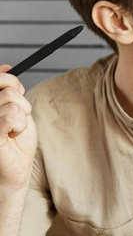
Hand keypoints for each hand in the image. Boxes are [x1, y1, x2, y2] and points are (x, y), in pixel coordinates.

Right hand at [0, 64, 37, 190]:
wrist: (15, 168)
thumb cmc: (15, 141)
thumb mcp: (16, 109)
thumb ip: (9, 89)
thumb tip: (6, 67)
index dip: (10, 81)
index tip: (17, 91)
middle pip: (7, 87)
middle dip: (21, 102)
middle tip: (17, 117)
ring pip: (12, 102)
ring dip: (22, 117)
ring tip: (13, 130)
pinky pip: (10, 117)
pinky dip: (19, 126)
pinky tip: (12, 136)